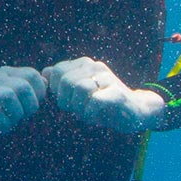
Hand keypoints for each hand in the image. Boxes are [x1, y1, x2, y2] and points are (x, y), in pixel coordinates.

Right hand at [0, 65, 47, 143]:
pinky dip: (4, 123)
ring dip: (16, 115)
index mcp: (6, 73)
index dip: (39, 94)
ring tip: (11, 122)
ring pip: (9, 96)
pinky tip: (2, 128)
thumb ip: (29, 87)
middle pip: (22, 86)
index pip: (32, 75)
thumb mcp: (13, 96)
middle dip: (29, 106)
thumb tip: (47, 81)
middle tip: (22, 116)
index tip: (31, 107)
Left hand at [43, 56, 165, 133]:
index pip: (56, 72)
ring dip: (79, 107)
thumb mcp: (80, 91)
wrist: (136, 110)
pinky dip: (91, 114)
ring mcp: (107, 79)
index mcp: (84, 64)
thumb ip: (62, 81)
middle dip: (66, 101)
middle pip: (66, 81)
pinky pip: (95, 101)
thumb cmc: (104, 102)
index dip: (56, 91)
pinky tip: (96, 117)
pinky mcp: (117, 93)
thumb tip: (44, 73)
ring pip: (80, 89)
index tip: (68, 101)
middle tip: (78, 110)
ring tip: (87, 113)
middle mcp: (95, 67)